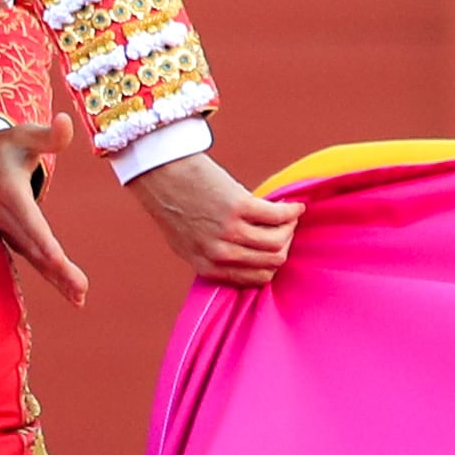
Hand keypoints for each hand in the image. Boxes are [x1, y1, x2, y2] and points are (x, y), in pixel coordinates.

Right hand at [0, 115, 87, 306]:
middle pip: (34, 248)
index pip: (29, 221)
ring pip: (34, 259)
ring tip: (80, 298)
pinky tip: (72, 293)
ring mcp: (7, 231)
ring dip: (56, 280)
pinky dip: (51, 276)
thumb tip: (68, 121)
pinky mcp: (12, 238)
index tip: (58, 260)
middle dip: (57, 271)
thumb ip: (48, 135)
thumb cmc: (3, 145)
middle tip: (81, 292)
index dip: (43, 241)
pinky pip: (33, 260)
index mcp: (9, 194)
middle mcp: (6, 218)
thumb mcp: (22, 134)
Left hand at [130, 152, 297, 286]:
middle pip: (272, 261)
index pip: (256, 279)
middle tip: (285, 228)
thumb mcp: (187, 243)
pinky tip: (294, 205)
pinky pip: (278, 216)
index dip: (271, 264)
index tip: (276, 248)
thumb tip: (249, 258)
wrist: (160, 174)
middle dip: (285, 245)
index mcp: (207, 267)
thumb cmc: (174, 204)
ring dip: (289, 228)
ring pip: (278, 241)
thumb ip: (213, 256)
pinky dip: (291, 211)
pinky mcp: (239, 207)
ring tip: (288, 215)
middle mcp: (219, 254)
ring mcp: (229, 231)